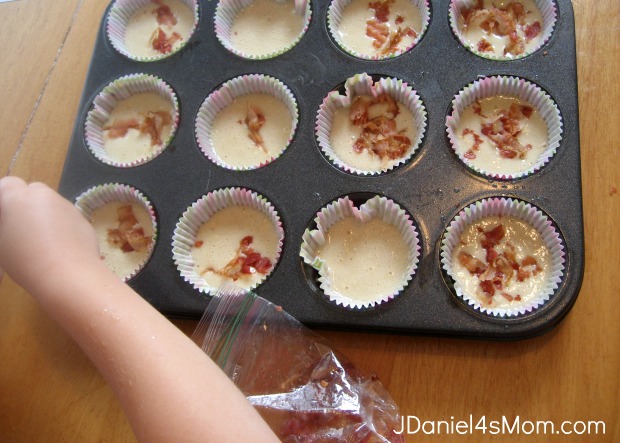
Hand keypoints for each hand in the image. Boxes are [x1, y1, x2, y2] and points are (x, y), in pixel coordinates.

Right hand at [0, 177, 101, 291]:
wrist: (68, 275)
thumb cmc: (25, 261)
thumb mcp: (2, 243)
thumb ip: (6, 223)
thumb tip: (11, 220)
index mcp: (17, 197)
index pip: (8, 184)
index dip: (6, 198)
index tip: (5, 216)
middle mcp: (44, 195)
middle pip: (33, 190)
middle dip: (27, 203)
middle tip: (23, 227)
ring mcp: (67, 205)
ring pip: (53, 204)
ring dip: (46, 214)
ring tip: (43, 241)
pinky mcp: (83, 218)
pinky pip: (68, 217)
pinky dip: (63, 225)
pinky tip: (61, 246)